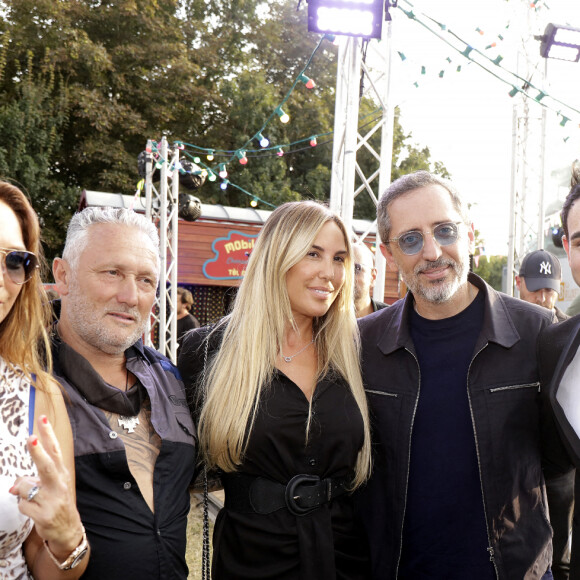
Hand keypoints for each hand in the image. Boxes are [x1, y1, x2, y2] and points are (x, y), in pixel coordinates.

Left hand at [9, 415, 83, 557]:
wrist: (67, 529)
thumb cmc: (56, 502)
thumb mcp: (48, 488)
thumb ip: (31, 481)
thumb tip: (15, 486)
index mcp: (61, 473)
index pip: (55, 449)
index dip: (48, 433)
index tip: (42, 418)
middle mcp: (59, 483)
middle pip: (47, 464)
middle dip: (37, 451)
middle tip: (30, 438)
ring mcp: (52, 499)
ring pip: (25, 488)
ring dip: (23, 493)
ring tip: (33, 499)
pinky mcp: (44, 515)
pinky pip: (22, 505)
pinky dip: (23, 507)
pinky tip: (34, 510)